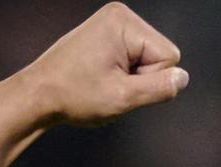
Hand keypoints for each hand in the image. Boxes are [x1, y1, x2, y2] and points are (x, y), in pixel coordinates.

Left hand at [20, 2, 187, 126]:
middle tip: (109, 85)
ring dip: (130, 78)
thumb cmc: (72, 94)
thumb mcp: (123, 97)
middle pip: (160, 55)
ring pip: (147, 60)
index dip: (150, 80)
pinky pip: (133, 58)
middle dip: (140, 78)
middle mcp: (120, 16)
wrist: (38, 95)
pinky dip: (121, 73)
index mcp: (124, 22)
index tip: (120, 85)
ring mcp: (112, 23)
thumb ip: (160, 88)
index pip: (169, 57)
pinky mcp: (106, 34)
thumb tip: (183, 78)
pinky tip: (99, 78)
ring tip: (101, 82)